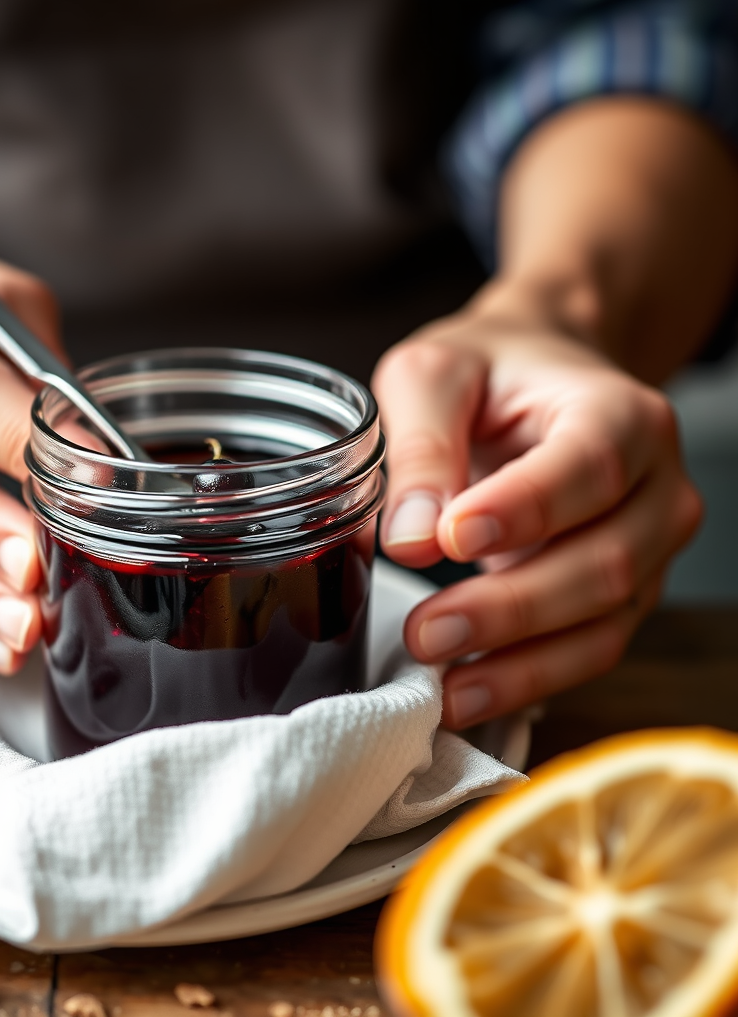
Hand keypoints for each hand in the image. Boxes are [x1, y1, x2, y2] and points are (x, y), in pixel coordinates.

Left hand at [372, 305, 702, 728]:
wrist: (535, 376)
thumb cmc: (487, 372)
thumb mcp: (433, 375)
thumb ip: (421, 445)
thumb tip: (411, 538)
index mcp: (617, 412)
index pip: (588, 468)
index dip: (524, 511)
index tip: (450, 540)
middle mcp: (654, 485)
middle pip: (605, 562)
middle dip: (511, 610)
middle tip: (426, 632)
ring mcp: (648, 546)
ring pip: (604, 623)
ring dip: (521, 664)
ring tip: (442, 687)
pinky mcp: (623, 592)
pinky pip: (589, 649)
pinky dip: (530, 679)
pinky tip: (468, 694)